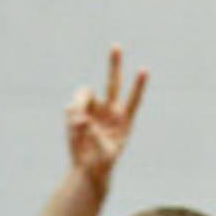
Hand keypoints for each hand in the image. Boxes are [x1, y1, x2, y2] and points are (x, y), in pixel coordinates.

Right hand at [64, 46, 148, 188]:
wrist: (88, 168)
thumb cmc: (103, 163)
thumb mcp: (105, 155)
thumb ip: (96, 136)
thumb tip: (83, 119)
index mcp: (124, 121)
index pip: (133, 100)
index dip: (138, 86)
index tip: (144, 70)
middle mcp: (109, 110)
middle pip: (113, 83)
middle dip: (114, 65)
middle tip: (116, 47)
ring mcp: (93, 109)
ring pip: (85, 93)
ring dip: (80, 103)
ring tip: (78, 121)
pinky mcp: (78, 113)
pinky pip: (72, 106)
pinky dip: (71, 115)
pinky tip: (74, 128)